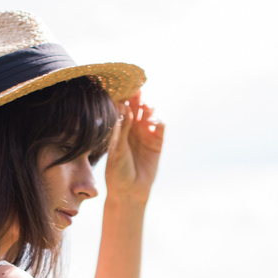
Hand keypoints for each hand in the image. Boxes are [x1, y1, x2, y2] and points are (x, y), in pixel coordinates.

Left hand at [105, 91, 164, 208]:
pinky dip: (158, 119)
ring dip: (148, 106)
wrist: (129, 191)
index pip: (123, 105)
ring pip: (150, 111)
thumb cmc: (117, 171)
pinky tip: (151, 121)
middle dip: (137, 96)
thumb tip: (123, 106)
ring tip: (144, 107)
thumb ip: (122, 128)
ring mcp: (146, 133)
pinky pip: (160, 124)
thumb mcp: (117, 149)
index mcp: (119, 127)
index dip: (124, 95)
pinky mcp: (157, 141)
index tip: (123, 86)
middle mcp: (133, 127)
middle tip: (136, 91)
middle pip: (137, 104)